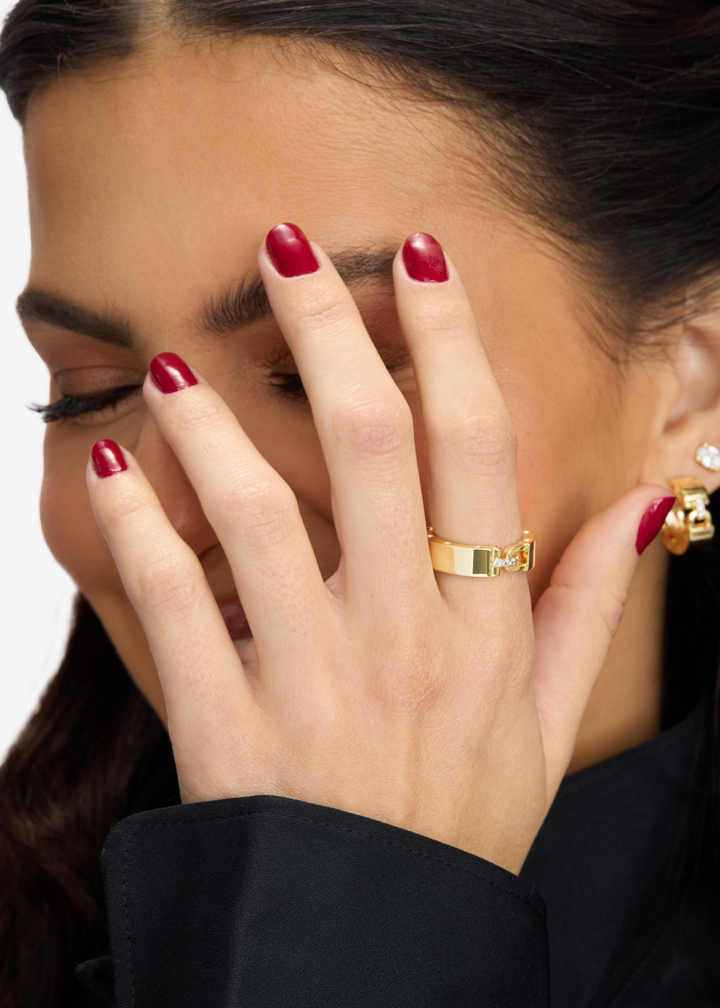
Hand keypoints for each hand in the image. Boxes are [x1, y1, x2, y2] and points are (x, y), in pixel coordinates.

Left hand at [87, 224, 671, 874]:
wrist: (375, 942)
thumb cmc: (460, 821)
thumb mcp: (548, 723)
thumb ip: (591, 608)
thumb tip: (642, 505)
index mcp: (484, 630)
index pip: (473, 450)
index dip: (447, 341)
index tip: (417, 260)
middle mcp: (402, 638)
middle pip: (366, 446)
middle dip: (328, 330)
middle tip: (285, 248)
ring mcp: (311, 681)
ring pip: (256, 515)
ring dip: (212, 423)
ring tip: (173, 360)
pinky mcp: (227, 729)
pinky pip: (171, 609)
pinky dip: (139, 529)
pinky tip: (117, 465)